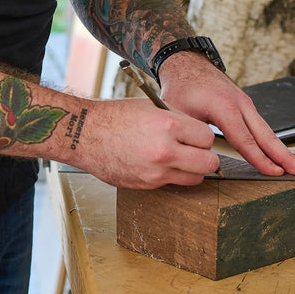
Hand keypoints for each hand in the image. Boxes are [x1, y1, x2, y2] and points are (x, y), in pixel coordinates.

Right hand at [69, 97, 221, 188]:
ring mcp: (156, 172)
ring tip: (182, 159)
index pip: (208, 138)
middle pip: (209, 163)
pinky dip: (173, 176)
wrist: (85, 135)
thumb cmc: (116, 117)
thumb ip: (179, 120)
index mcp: (168, 125)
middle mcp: (165, 151)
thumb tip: (199, 132)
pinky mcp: (147, 185)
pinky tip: (162, 164)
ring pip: (195, 178)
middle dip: (206, 156)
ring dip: (193, 170)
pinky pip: (173, 183)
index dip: (204, 136)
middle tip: (198, 151)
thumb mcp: (153, 108)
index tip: (198, 136)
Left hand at [157, 52, 294, 176]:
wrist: (187, 62)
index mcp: (224, 106)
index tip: (275, 173)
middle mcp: (240, 104)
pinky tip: (277, 155)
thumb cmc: (182, 86)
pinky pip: (261, 126)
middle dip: (285, 156)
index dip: (260, 159)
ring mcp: (245, 103)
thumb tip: (202, 160)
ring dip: (282, 151)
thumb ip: (192, 138)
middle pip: (267, 135)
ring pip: (267, 131)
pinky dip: (271, 142)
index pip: (245, 140)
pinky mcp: (245, 106)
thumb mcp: (180, 114)